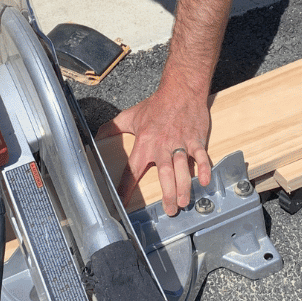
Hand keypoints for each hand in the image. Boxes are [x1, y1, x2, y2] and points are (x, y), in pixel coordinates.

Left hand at [98, 82, 212, 216]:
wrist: (181, 89)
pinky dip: (203, 168)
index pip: (132, 170)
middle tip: (169, 211)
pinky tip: (205, 181)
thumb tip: (97, 135)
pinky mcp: (196, 139)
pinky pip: (201, 156)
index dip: (126, 188)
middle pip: (163, 173)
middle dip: (167, 193)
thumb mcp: (131, 115)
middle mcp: (161, 145)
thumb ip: (113, 127)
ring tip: (183, 202)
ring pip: (181, 168)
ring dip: (183, 186)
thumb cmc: (156, 104)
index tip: (123, 204)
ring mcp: (180, 142)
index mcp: (144, 143)